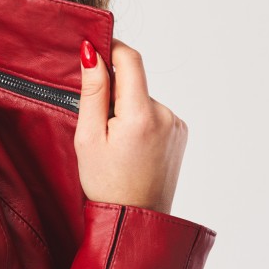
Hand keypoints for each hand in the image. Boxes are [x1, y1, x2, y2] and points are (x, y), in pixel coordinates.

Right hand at [74, 37, 187, 214]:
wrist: (134, 221)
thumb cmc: (106, 184)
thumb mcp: (88, 137)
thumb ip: (93, 92)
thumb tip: (92, 53)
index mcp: (141, 114)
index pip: (130, 59)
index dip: (110, 48)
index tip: (92, 52)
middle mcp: (165, 114)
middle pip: (134, 82)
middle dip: (112, 93)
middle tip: (97, 126)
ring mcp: (176, 124)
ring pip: (141, 99)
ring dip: (125, 110)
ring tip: (115, 145)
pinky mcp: (180, 133)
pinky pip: (153, 114)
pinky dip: (138, 122)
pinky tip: (130, 148)